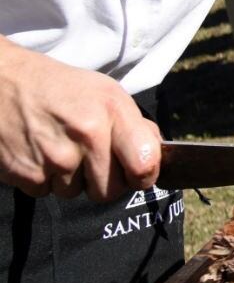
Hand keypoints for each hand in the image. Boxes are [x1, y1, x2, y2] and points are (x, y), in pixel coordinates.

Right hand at [0, 36, 161, 201]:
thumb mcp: (105, 93)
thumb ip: (135, 126)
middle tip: (87, 157)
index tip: (135, 172)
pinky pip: (47, 192)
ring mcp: (55, 156)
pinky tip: (37, 151)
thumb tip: (156, 156)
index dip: (143, 176)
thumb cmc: (59, 89)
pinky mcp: (27, 172)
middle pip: (110, 191)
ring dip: (70, 179)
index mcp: (112, 111)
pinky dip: (43, 178)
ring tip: (57, 146)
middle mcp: (87, 134)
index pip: (145, 166)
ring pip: (77, 194)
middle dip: (102, 181)